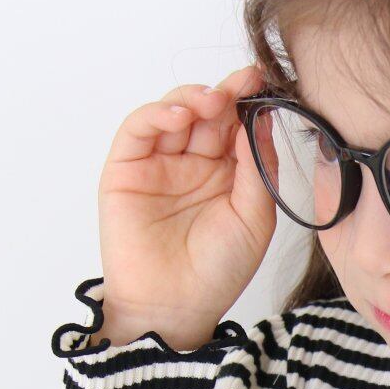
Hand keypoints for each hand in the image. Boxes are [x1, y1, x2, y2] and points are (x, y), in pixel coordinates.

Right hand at [95, 63, 275, 346]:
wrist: (176, 307)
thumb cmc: (218, 270)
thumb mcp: (255, 217)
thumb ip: (258, 169)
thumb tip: (261, 120)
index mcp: (228, 174)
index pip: (236, 126)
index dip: (248, 102)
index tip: (263, 82)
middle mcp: (194, 163)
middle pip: (208, 113)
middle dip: (226, 93)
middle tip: (243, 82)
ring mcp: (159, 163)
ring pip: (174, 113)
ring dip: (194, 98)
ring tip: (214, 100)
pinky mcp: (127, 168)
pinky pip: (139, 129)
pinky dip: (158, 114)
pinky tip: (181, 115)